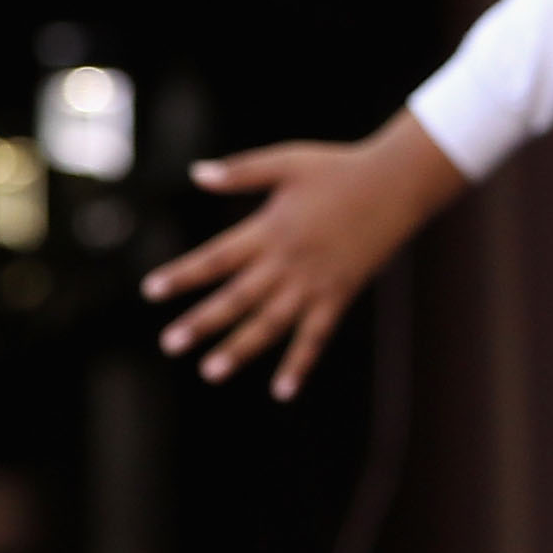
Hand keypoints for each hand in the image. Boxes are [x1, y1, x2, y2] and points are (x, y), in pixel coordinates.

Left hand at [143, 110, 465, 401]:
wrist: (401, 180)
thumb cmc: (340, 168)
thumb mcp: (287, 161)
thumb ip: (242, 171)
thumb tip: (197, 173)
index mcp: (269, 229)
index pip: (216, 258)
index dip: (183, 274)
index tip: (151, 291)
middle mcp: (287, 261)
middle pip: (237, 297)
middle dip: (202, 322)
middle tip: (169, 344)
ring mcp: (314, 282)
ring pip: (271, 323)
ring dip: (240, 349)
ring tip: (209, 372)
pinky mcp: (340, 294)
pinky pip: (316, 335)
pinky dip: (300, 363)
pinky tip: (282, 391)